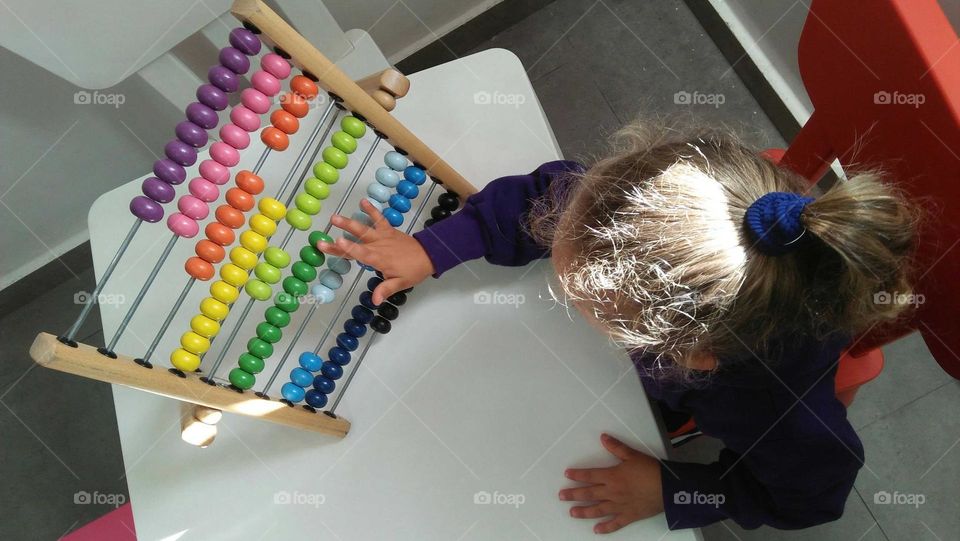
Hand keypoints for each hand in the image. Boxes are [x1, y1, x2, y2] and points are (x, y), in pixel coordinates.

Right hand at [317, 199, 434, 303]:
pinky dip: (371, 210)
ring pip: (364, 229)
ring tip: (334, 217)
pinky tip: (362, 201)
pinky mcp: (388, 230)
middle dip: (339, 242)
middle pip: (356, 243)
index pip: (361, 254)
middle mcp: (378, 246)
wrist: (429, 255)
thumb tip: (375, 300)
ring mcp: (382, 236)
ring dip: (348, 223)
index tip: (336, 243)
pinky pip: (379, 218)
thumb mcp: (401, 283)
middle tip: (322, 239)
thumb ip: (386, 289)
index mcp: (380, 259)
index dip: (348, 249)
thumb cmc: (413, 271)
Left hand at [559, 433, 664, 533]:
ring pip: (597, 510)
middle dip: (574, 494)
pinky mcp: (629, 515)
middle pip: (589, 493)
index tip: (567, 475)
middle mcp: (612, 492)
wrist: (667, 488)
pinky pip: (614, 524)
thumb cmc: (651, 471)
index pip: (590, 475)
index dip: (577, 475)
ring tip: (572, 512)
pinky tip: (596, 530)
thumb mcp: (633, 455)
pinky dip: (605, 528)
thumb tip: (603, 438)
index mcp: (612, 476)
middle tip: (561, 496)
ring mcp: (619, 506)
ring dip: (584, 511)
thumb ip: (616, 447)